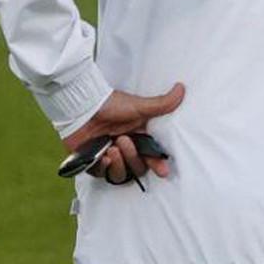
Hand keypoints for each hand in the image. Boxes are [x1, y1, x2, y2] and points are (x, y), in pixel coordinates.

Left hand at [60, 83, 185, 183]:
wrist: (82, 106)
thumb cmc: (109, 104)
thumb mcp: (139, 106)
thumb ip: (162, 104)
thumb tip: (181, 89)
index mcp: (138, 138)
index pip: (151, 157)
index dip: (158, 164)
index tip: (163, 171)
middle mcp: (125, 149)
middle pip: (137, 168)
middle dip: (133, 157)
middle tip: (123, 141)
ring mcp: (109, 157)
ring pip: (121, 174)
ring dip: (119, 164)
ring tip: (112, 149)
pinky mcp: (92, 162)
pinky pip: (102, 175)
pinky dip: (103, 168)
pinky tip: (102, 157)